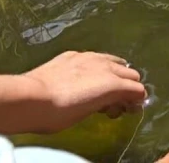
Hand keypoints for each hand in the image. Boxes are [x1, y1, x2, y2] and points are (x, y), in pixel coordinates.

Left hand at [19, 51, 146, 132]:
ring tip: (101, 88)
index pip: (138, 89)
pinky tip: (82, 78)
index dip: (136, 101)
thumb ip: (108, 104)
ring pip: (114, 61)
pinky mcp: (72, 55)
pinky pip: (92, 58)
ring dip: (115, 74)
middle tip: (115, 102)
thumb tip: (115, 104)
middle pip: (131, 73)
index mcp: (113, 83)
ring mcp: (89, 57)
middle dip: (128, 87)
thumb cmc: (60, 113)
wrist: (30, 98)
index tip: (127, 110)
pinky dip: (95, 67)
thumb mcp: (89, 112)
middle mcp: (106, 65)